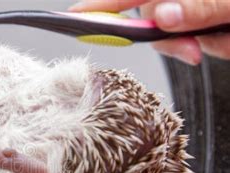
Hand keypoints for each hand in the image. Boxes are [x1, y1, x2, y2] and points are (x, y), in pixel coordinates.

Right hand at [69, 0, 229, 64]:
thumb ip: (201, 4)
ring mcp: (197, 5)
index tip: (75, 18)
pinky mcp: (209, 17)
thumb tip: (160, 16)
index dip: (103, 6)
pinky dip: (219, 41)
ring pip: (180, 30)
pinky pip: (201, 36)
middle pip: (153, 14)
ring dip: (205, 41)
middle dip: (173, 36)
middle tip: (194, 50)